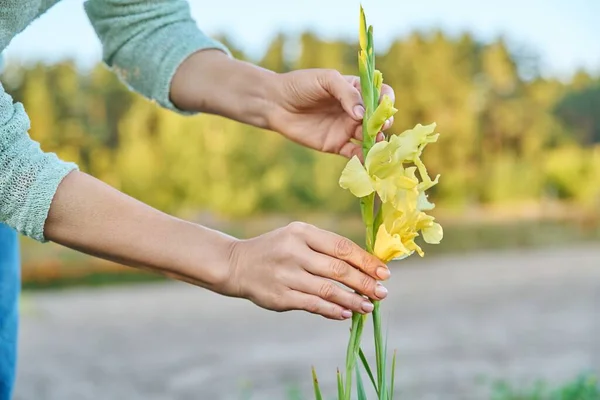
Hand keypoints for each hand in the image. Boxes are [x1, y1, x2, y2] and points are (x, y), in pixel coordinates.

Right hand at [221, 221, 390, 319]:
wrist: (236, 264)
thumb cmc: (276, 250)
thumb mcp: (297, 237)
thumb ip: (326, 248)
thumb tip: (364, 267)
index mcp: (302, 232)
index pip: (342, 247)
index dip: (366, 261)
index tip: (384, 272)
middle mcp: (294, 251)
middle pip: (338, 269)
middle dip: (364, 283)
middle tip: (383, 293)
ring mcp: (286, 275)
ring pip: (328, 290)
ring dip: (353, 300)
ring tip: (369, 306)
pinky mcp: (280, 297)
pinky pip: (313, 305)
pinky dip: (332, 310)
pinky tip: (346, 313)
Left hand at [267, 69, 395, 158]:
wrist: (276, 103)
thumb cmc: (300, 85)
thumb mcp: (326, 80)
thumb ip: (346, 93)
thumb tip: (362, 114)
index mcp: (356, 90)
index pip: (381, 95)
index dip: (386, 101)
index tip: (384, 107)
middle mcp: (355, 111)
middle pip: (378, 119)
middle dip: (383, 124)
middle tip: (379, 127)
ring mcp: (346, 129)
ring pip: (369, 138)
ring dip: (376, 142)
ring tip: (376, 143)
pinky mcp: (336, 145)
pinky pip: (354, 153)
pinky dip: (363, 158)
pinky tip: (366, 159)